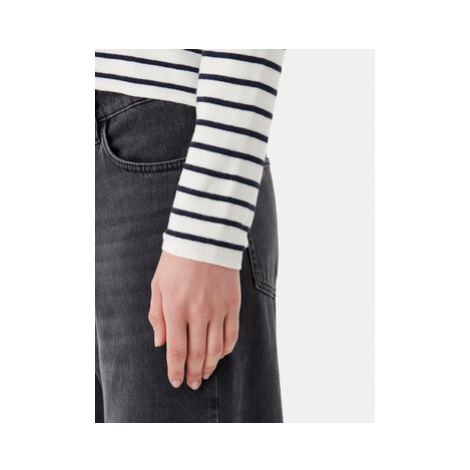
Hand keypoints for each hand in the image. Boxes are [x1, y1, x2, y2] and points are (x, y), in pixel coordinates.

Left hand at [148, 251, 240, 389]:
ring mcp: (218, 309)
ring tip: (207, 374)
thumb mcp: (158, 285)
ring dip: (211, 365)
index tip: (176, 381)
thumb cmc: (177, 260)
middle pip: (197, 354)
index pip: (176, 351)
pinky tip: (222, 354)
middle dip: (194, 373)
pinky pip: (232, 334)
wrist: (205, 237)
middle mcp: (198, 313)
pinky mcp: (233, 304)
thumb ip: (157, 316)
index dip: (176, 371)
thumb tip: (159, 343)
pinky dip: (227, 348)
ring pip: (216, 348)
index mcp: (175, 309)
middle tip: (193, 384)